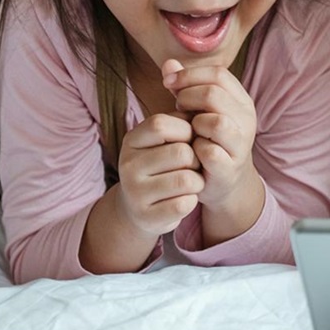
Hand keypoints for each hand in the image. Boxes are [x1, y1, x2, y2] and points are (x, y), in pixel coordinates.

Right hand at [115, 111, 204, 235]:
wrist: (141, 207)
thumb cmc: (162, 165)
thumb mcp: (165, 140)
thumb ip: (181, 124)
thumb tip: (201, 112)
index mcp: (131, 141)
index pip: (161, 124)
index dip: (185, 130)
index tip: (189, 139)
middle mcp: (127, 166)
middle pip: (181, 153)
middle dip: (196, 159)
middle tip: (191, 166)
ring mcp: (134, 193)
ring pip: (187, 180)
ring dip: (197, 181)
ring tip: (189, 182)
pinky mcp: (147, 217)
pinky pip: (185, 204)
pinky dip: (191, 201)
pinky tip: (182, 200)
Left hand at [162, 59, 260, 208]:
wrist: (222, 181)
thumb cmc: (207, 140)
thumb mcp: (197, 110)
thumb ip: (183, 86)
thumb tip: (168, 63)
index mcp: (241, 100)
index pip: (218, 74)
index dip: (189, 74)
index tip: (168, 82)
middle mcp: (247, 119)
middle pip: (214, 94)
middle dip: (187, 98)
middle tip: (178, 108)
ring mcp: (241, 144)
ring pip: (216, 122)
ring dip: (194, 125)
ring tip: (188, 131)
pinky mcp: (231, 167)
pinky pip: (209, 151)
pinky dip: (194, 150)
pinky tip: (191, 152)